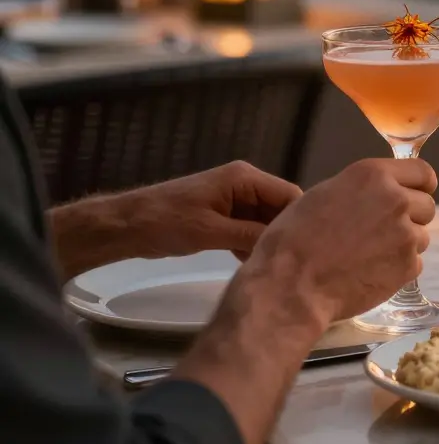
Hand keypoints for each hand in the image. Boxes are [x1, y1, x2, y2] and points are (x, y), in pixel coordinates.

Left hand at [102, 161, 301, 261]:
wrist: (125, 227)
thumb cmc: (166, 223)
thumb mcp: (212, 231)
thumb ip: (251, 235)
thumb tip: (288, 245)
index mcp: (245, 178)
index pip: (289, 195)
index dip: (301, 220)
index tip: (307, 248)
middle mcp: (244, 184)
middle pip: (279, 207)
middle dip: (284, 232)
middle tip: (294, 261)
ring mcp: (233, 199)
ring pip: (265, 220)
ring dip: (268, 240)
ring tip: (276, 265)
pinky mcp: (223, 214)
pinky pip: (249, 227)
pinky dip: (252, 243)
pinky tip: (254, 264)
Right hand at [247, 158, 437, 322]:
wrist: (292, 284)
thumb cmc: (295, 239)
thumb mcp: (325, 195)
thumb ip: (362, 190)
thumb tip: (380, 195)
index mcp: (373, 175)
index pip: (423, 173)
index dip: (420, 186)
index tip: (414, 195)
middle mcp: (395, 200)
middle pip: (426, 205)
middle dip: (410, 217)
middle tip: (382, 232)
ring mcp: (405, 234)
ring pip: (421, 236)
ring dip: (404, 244)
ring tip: (369, 255)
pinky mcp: (407, 266)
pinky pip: (415, 263)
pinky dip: (398, 269)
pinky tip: (370, 272)